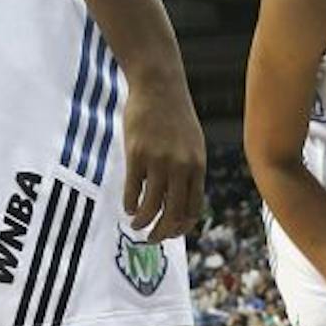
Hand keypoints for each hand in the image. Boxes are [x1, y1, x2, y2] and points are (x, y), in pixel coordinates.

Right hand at [119, 70, 204, 241]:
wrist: (159, 85)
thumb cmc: (175, 116)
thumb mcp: (192, 144)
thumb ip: (189, 170)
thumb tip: (181, 198)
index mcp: (198, 167)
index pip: (193, 208)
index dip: (182, 227)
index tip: (172, 233)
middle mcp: (181, 168)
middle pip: (173, 213)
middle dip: (162, 233)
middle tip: (152, 239)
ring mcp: (159, 162)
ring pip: (152, 206)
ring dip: (143, 222)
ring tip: (136, 225)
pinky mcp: (136, 154)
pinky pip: (132, 190)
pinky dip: (130, 204)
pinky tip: (128, 207)